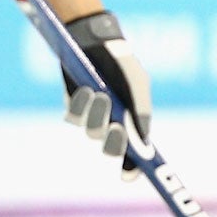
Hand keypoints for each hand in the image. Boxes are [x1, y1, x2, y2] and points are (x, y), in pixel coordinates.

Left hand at [63, 11, 151, 174]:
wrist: (94, 40)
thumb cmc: (122, 61)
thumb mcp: (137, 84)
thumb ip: (141, 111)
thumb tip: (142, 140)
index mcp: (133, 121)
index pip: (135, 153)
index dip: (133, 167)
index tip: (128, 176)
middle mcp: (113, 123)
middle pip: (112, 148)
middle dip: (114, 142)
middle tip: (115, 129)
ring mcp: (92, 116)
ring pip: (92, 132)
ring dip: (97, 117)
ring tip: (100, 95)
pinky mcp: (74, 106)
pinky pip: (74, 117)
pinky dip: (81, 106)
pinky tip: (86, 90)